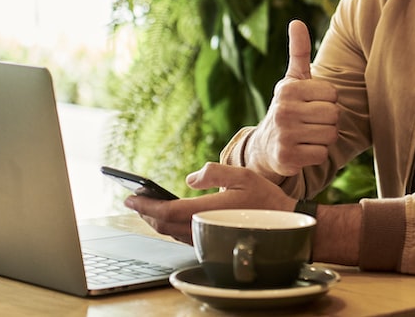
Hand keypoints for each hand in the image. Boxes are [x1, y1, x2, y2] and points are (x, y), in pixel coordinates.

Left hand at [124, 163, 296, 244]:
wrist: (284, 226)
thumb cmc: (265, 199)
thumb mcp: (242, 175)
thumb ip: (214, 172)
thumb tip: (190, 178)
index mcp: (208, 211)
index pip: (167, 211)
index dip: (145, 205)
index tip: (129, 197)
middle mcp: (204, 228)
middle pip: (164, 225)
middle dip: (146, 212)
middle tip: (133, 199)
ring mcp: (207, 238)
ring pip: (171, 233)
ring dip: (155, 220)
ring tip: (146, 206)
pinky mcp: (211, 242)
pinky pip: (182, 236)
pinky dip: (169, 227)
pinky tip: (168, 217)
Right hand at [248, 20, 338, 177]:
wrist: (265, 146)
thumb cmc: (288, 108)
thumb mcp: (292, 80)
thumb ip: (299, 52)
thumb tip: (296, 21)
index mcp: (288, 88)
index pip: (333, 94)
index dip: (327, 101)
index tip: (311, 104)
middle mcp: (283, 110)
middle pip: (334, 114)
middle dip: (328, 120)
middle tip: (311, 122)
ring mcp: (284, 134)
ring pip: (330, 135)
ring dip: (324, 138)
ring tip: (307, 135)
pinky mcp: (287, 157)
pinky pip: (322, 154)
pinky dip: (316, 154)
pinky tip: (303, 150)